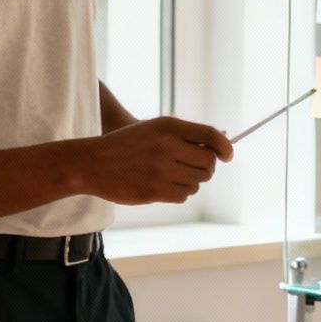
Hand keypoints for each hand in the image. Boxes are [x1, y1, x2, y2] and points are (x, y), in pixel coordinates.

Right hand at [79, 116, 233, 204]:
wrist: (92, 163)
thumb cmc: (128, 144)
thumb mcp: (155, 129)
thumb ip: (187, 134)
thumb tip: (224, 139)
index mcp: (168, 126)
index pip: (211, 136)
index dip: (225, 147)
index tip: (228, 154)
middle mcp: (167, 146)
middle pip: (208, 162)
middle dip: (207, 166)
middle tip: (196, 166)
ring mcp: (160, 169)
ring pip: (198, 181)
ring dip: (193, 181)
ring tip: (176, 175)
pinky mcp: (154, 190)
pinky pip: (184, 195)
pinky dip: (181, 192)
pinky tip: (168, 185)